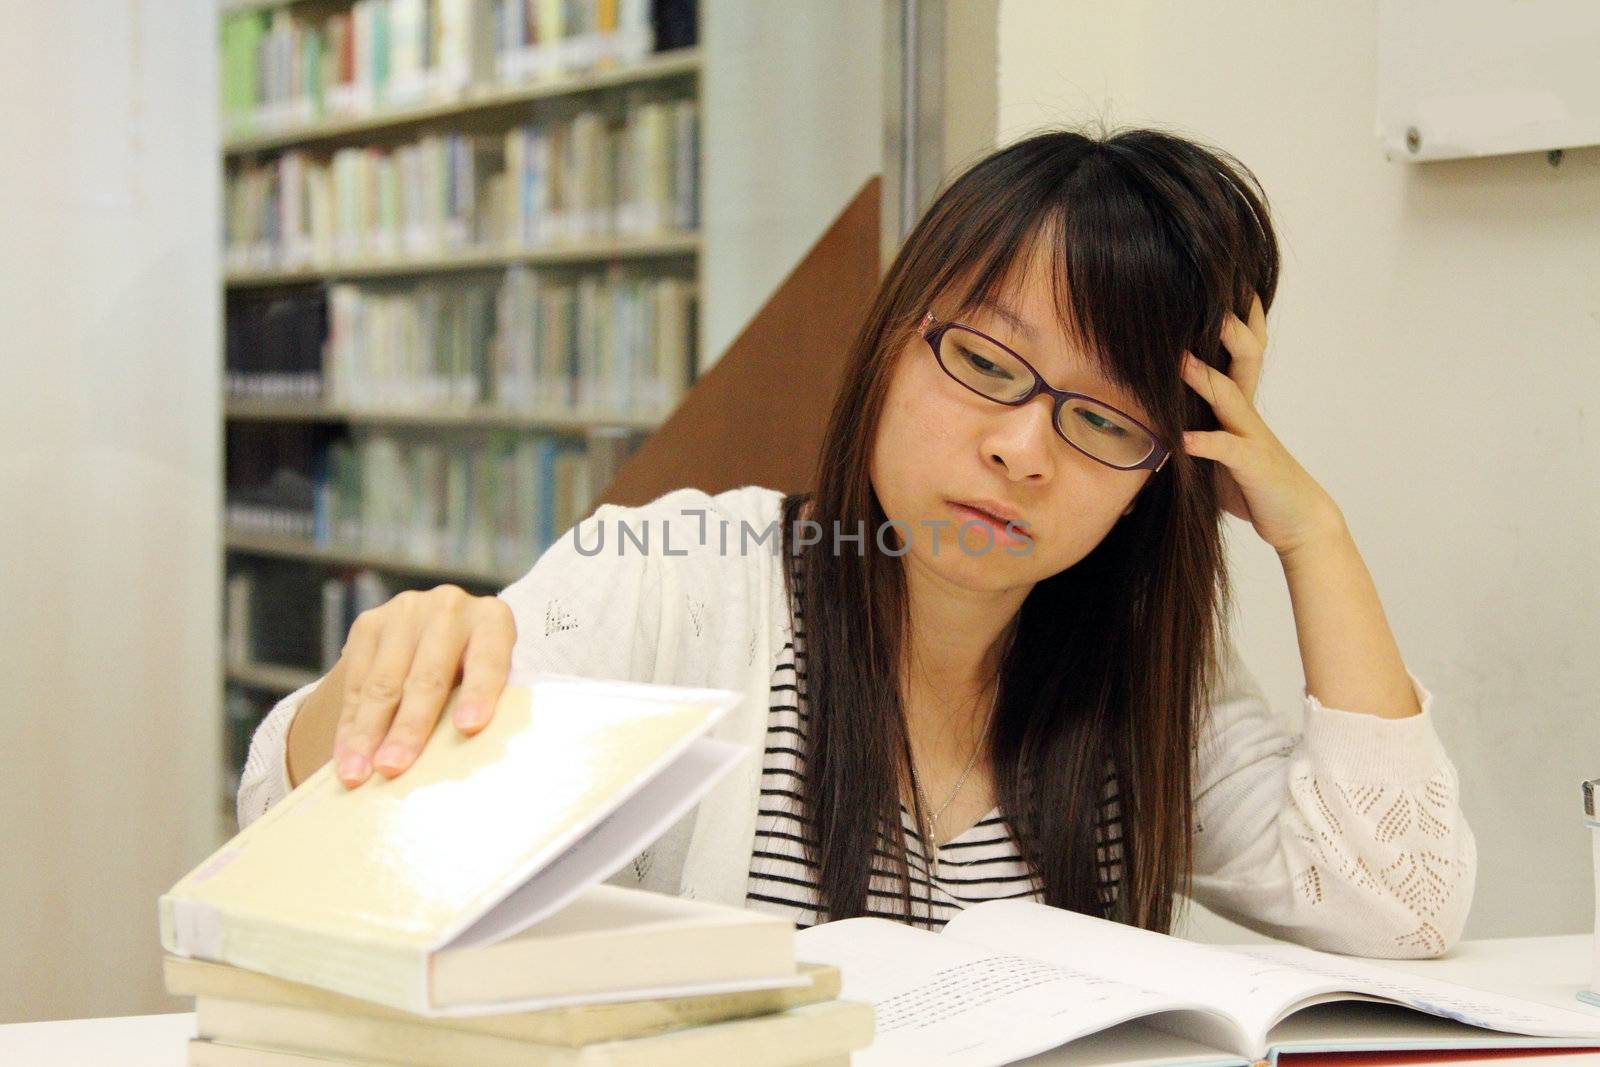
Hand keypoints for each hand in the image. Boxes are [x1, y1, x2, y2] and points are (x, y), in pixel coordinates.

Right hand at [333, 585, 515, 787]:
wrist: (435, 635)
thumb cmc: (475, 672)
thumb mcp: (491, 679)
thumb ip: (481, 705)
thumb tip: (462, 756)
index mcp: (493, 620)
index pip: (488, 659)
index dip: (479, 693)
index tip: (468, 729)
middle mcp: (450, 608)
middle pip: (427, 677)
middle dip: (408, 728)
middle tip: (393, 768)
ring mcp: (406, 612)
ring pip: (383, 683)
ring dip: (367, 734)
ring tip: (358, 775)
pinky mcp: (369, 623)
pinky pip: (355, 683)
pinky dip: (349, 726)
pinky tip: (345, 756)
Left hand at [1178, 291, 1344, 556]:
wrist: (1297, 520)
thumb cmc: (1251, 484)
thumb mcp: (1216, 451)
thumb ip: (1187, 430)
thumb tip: (1145, 423)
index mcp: (1238, 402)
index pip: (1237, 348)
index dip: (1230, 314)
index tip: (1210, 279)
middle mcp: (1246, 411)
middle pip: (1243, 355)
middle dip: (1226, 325)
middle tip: (1203, 291)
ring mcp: (1251, 435)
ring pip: (1231, 396)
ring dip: (1204, 377)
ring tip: (1179, 359)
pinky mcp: (1252, 465)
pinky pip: (1226, 450)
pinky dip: (1204, 443)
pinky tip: (1183, 439)